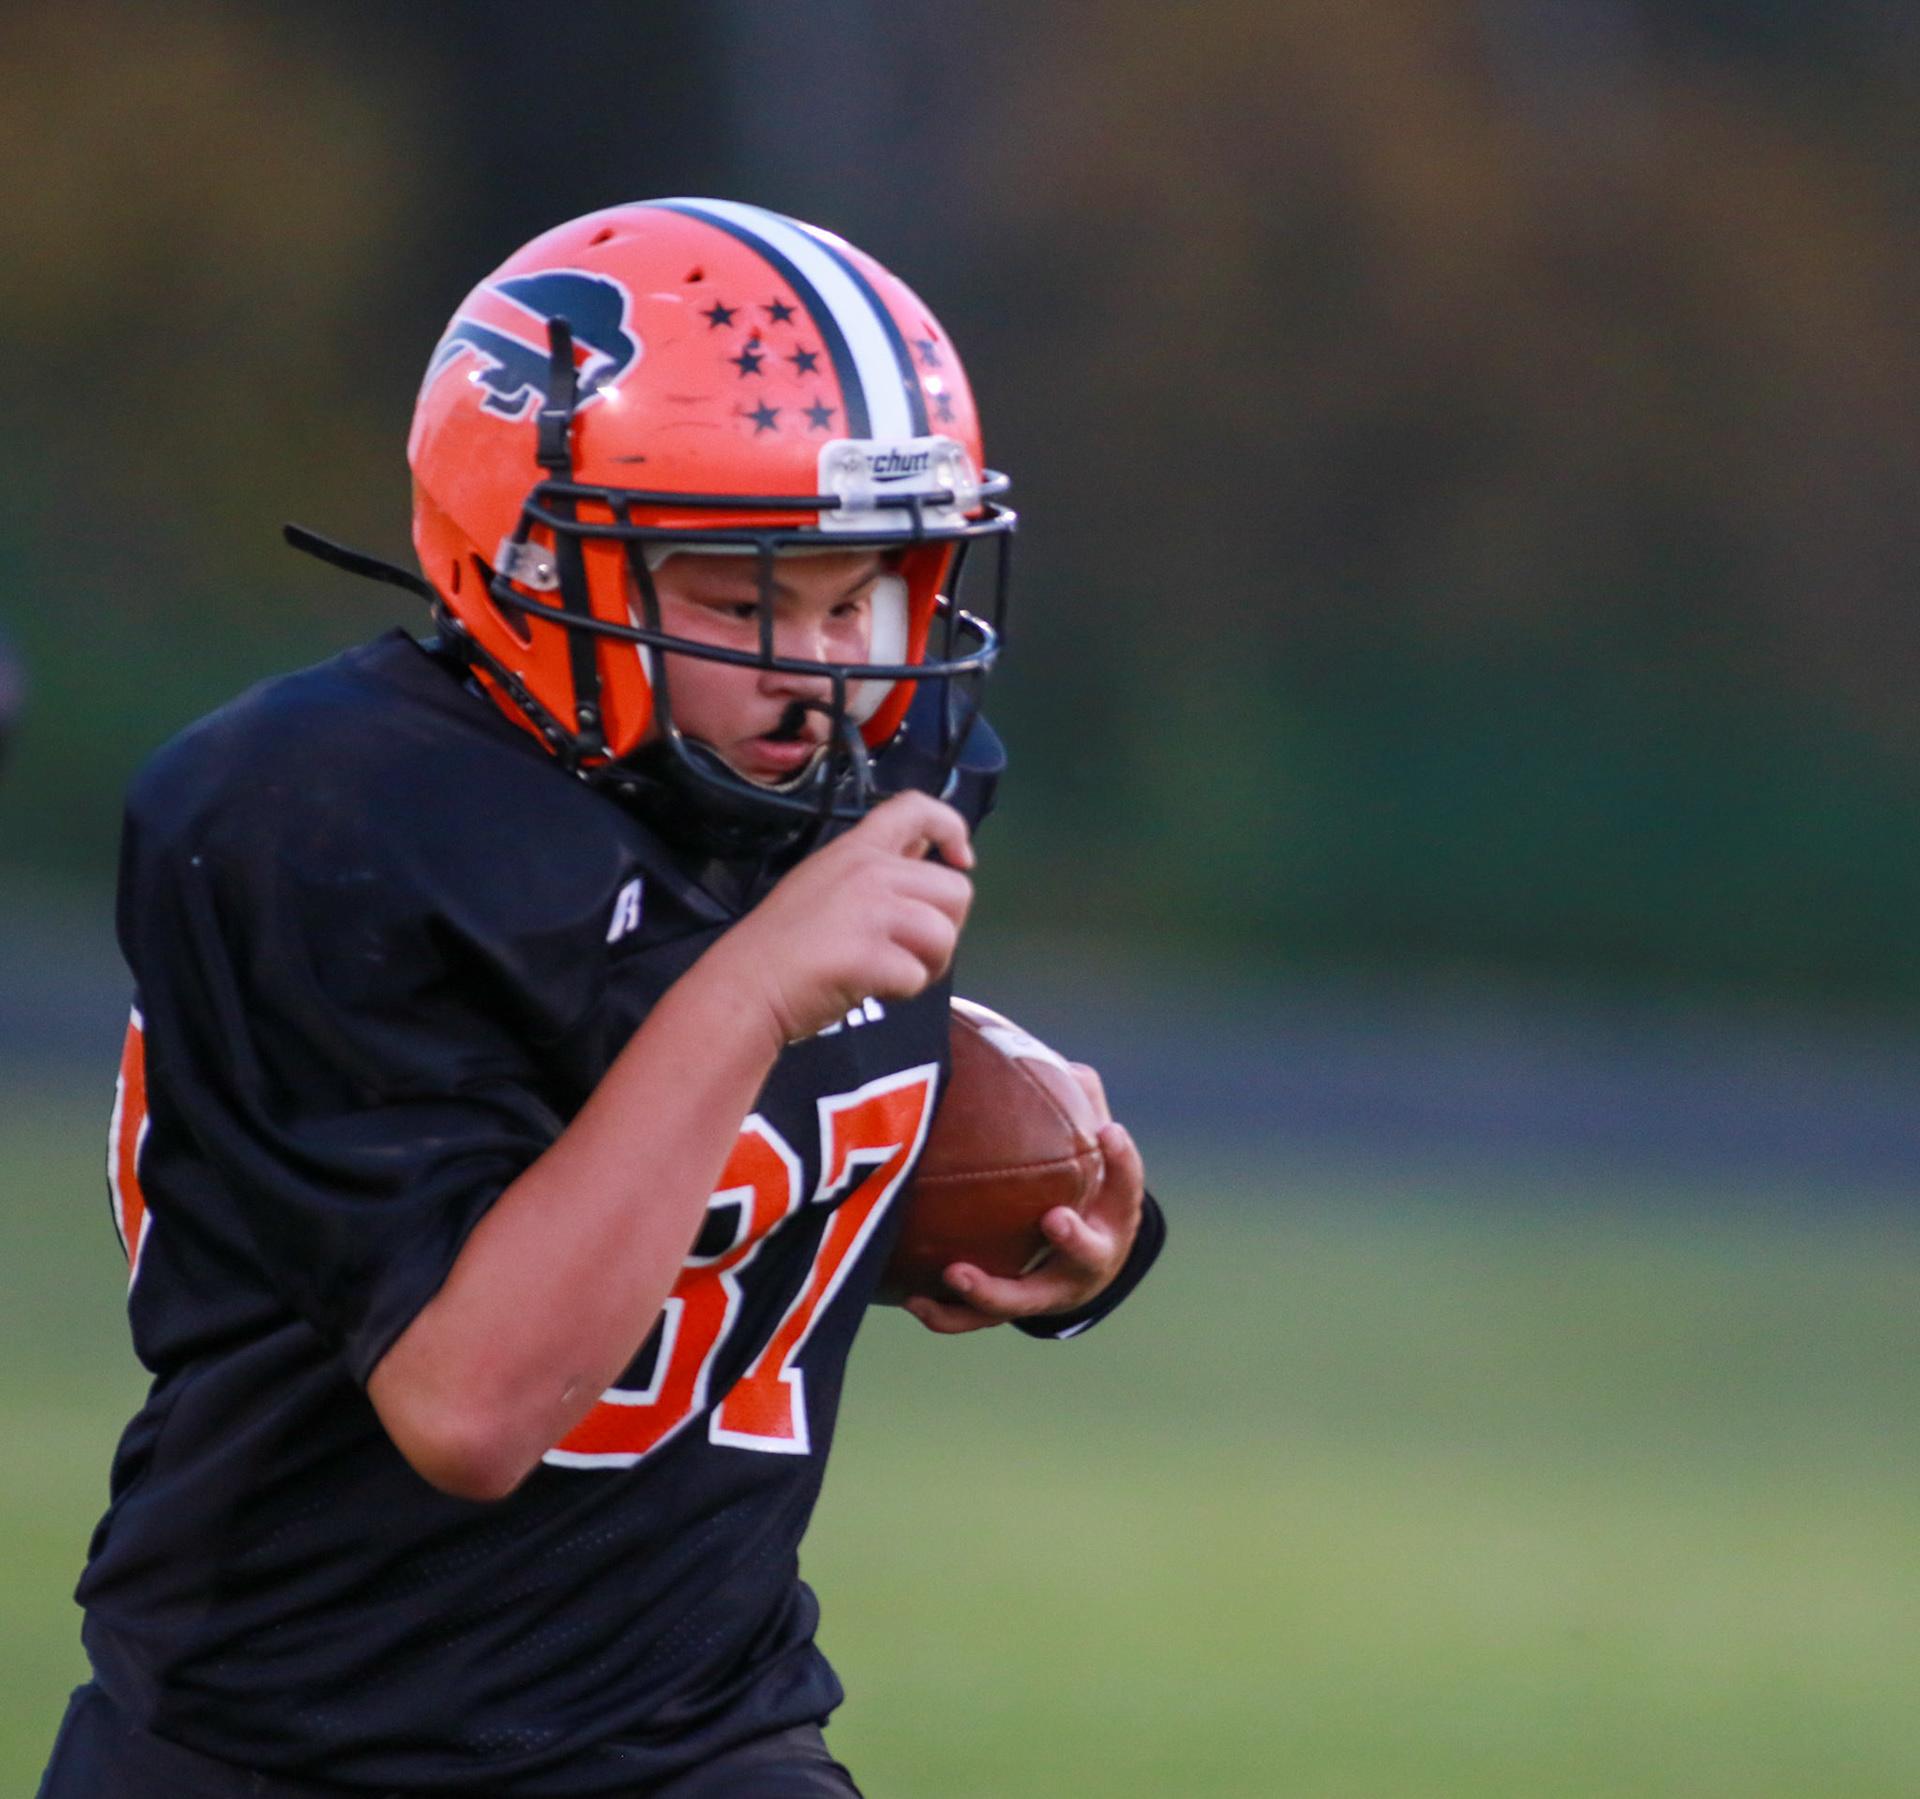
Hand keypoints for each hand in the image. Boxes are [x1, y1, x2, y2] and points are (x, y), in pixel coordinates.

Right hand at [710, 791, 974, 1046]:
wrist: (745, 985)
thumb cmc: (784, 942)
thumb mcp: (828, 881)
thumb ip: (878, 867)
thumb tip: (925, 852)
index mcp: (857, 848)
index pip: (917, 808)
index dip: (952, 827)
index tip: (961, 858)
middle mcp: (870, 871)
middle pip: (956, 890)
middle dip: (945, 927)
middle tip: (910, 949)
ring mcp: (871, 912)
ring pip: (944, 935)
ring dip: (927, 964)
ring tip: (889, 973)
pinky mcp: (870, 955)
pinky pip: (917, 976)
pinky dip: (901, 992)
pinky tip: (868, 987)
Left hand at [904, 1063, 1144, 1334]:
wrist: (1078, 1263)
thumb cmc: (1079, 1186)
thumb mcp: (1085, 1150)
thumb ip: (1076, 1105)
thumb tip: (1051, 1060)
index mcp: (1114, 1214)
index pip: (1126, 1186)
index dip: (1123, 1161)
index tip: (1110, 1131)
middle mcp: (1090, 1259)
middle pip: (1089, 1255)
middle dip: (1075, 1239)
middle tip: (1054, 1219)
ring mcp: (1052, 1292)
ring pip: (1025, 1301)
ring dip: (993, 1290)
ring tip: (957, 1272)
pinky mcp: (1013, 1311)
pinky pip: (977, 1320)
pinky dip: (947, 1314)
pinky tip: (912, 1298)